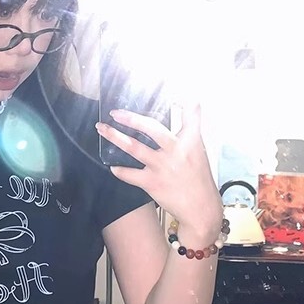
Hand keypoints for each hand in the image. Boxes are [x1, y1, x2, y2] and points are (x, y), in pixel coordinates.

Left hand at [96, 105, 222, 240]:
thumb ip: (190, 132)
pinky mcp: (153, 183)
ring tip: (102, 129)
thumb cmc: (199, 180)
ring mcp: (162, 167)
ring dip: (115, 137)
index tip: (177, 94)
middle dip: (130, 118)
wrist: (201, 209)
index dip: (185, 103)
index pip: (190, 117)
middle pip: (150, 128)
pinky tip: (112, 167)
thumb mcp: (199, 153)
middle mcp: (176, 152)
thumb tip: (187, 108)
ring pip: (133, 147)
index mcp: (190, 142)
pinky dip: (119, 170)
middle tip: (115, 113)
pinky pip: (130, 174)